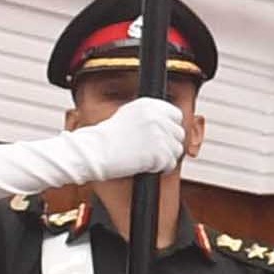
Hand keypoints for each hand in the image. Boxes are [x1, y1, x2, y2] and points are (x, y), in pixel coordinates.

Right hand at [68, 98, 188, 182]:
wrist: (94, 151)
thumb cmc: (108, 137)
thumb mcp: (129, 115)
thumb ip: (151, 116)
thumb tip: (172, 122)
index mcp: (150, 104)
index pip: (176, 115)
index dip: (170, 129)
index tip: (161, 137)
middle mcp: (157, 116)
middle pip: (179, 134)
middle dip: (168, 144)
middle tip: (151, 151)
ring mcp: (160, 134)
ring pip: (177, 150)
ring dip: (165, 157)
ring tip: (146, 158)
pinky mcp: (160, 152)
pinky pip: (170, 164)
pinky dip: (160, 168)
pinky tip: (145, 165)